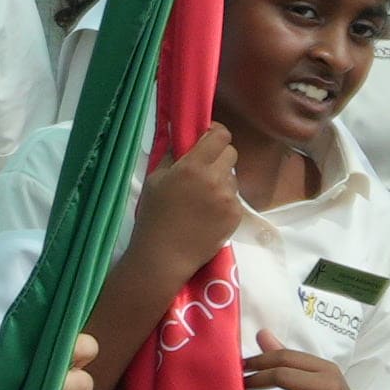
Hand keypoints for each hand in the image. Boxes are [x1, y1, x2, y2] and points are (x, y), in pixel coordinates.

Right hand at [133, 127, 249, 285]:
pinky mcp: (236, 215)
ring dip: (221, 181)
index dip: (215, 133)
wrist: (164, 256)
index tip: (207, 138)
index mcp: (192, 166)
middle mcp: (215, 179)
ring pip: (233, 177)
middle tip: (204, 168)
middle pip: (232, 153)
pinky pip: (234, 198)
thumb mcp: (154, 179)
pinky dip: (224, 202)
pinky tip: (208, 214)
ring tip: (203, 198)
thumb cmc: (153, 217)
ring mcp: (229, 198)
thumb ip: (171, 156)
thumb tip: (181, 138)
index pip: (220, 135)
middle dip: (219, 156)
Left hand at [239, 344, 373, 389]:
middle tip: (238, 386)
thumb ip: (288, 359)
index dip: (259, 360)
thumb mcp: (315, 380)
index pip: (287, 356)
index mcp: (326, 368)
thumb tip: (262, 333)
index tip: (239, 367)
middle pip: (285, 376)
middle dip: (256, 380)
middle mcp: (331, 385)